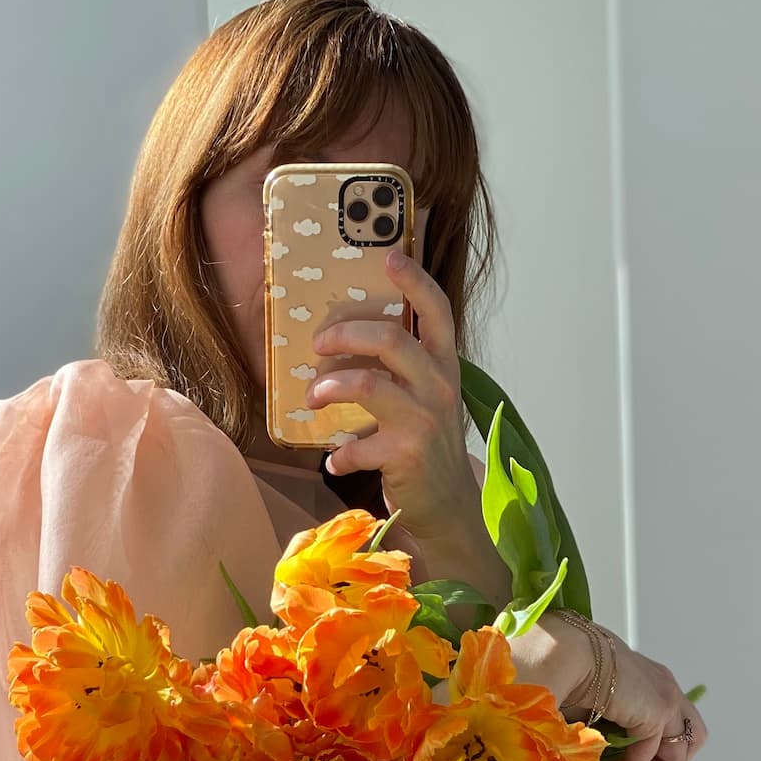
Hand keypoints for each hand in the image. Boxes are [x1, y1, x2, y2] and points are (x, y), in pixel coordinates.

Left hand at [308, 249, 476, 546]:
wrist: (447, 503)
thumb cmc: (426, 442)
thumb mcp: (427, 397)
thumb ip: (403, 368)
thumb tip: (348, 339)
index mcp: (444, 365)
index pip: (436, 311)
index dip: (414, 280)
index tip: (388, 257)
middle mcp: (438, 386)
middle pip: (391, 339)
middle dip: (346, 334)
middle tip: (319, 344)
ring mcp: (424, 420)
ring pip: (368, 384)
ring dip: (330, 388)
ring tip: (313, 398)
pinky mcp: (406, 454)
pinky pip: (358, 445)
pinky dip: (339, 454)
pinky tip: (335, 460)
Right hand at [566, 625, 708, 760]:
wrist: (566, 653)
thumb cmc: (565, 674)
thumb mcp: (589, 717)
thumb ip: (598, 746)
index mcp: (651, 683)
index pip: (667, 728)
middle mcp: (666, 689)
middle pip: (688, 740)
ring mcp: (667, 700)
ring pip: (678, 754)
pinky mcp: (659, 712)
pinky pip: (645, 759)